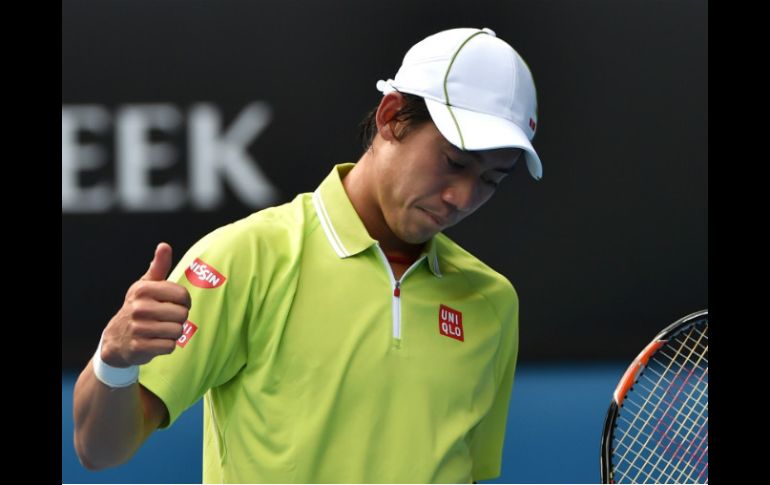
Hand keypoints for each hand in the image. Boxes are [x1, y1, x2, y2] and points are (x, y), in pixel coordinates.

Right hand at [99, 242, 191, 366]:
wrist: (117, 339)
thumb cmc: (139, 307)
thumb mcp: (146, 285)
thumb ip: (158, 266)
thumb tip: (164, 245)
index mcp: (143, 289)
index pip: (183, 295)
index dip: (184, 301)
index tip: (174, 304)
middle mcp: (139, 307)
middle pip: (183, 314)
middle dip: (178, 319)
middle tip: (165, 319)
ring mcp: (138, 328)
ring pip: (178, 331)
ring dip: (173, 333)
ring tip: (160, 330)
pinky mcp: (140, 347)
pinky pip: (170, 346)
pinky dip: (166, 346)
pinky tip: (155, 341)